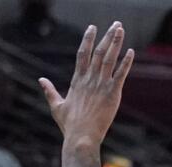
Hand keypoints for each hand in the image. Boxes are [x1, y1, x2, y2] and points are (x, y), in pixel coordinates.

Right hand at [39, 22, 133, 148]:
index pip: (82, 54)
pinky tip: (131, 52)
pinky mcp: (112, 93)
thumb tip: (40, 80)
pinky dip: (126, 62)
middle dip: (107, 36)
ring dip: (116, 42)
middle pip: (99, 52)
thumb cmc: (69, 125)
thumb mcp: (56, 106)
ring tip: (121, 29)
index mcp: (77, 80)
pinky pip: (121, 74)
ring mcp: (101, 85)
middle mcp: (89, 79)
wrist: (82, 137)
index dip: (87, 39)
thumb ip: (49, 91)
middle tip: (115, 23)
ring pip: (110, 58)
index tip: (92, 28)